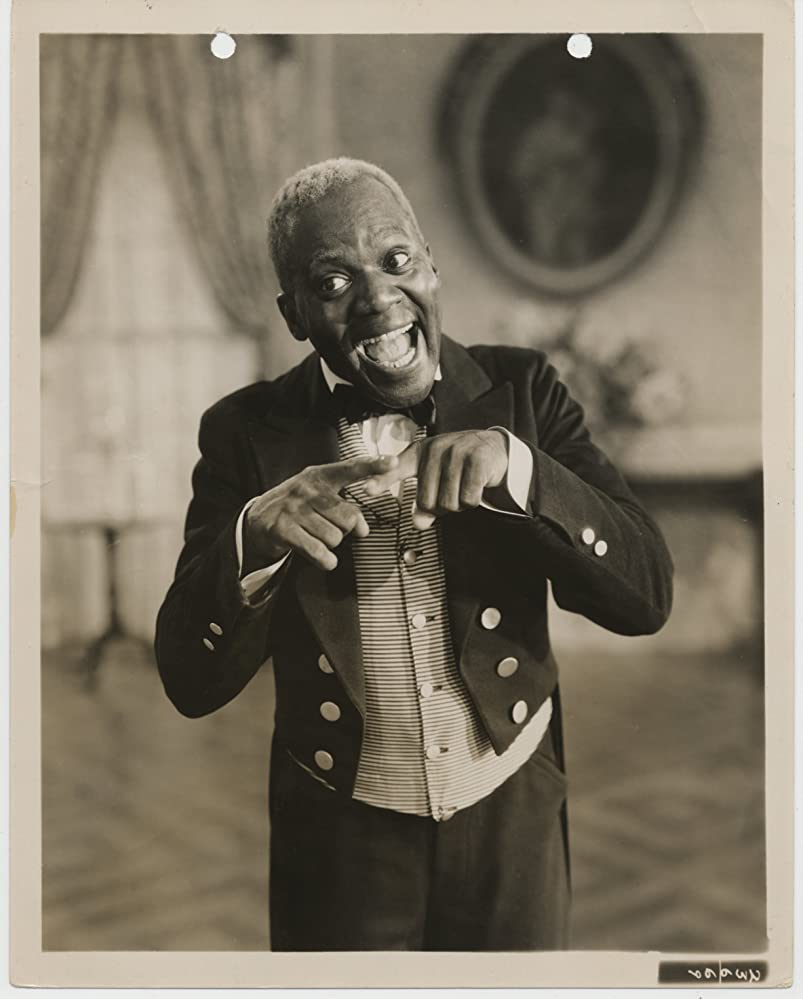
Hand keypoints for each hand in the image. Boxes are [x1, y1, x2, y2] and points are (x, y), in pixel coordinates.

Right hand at [244, 454, 398, 571]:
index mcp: (319, 476)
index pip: (350, 469)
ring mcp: (293, 509)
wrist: (256, 521)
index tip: (393, 462)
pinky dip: (325, 560)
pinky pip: (319, 552)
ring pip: (335, 538)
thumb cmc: (297, 508)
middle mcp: (306, 489)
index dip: (373, 465)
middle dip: (345, 530)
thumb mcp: (318, 496)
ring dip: (331, 545)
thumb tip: (363, 529)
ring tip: (316, 538)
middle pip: (349, 518)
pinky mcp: (283, 530)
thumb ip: (345, 506)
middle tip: (330, 528)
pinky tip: (322, 558)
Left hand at [363, 430, 507, 529]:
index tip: (367, 490)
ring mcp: (456, 452)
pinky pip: (469, 499)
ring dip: (459, 504)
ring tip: (463, 487)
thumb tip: (419, 524)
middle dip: (440, 507)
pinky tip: (476, 486)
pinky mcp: (477, 460)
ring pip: (449, 504)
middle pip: (427, 502)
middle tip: (450, 492)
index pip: (396, 469)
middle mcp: (435, 450)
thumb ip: (423, 503)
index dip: (381, 480)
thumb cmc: (458, 467)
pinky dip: (474, 500)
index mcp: (418, 453)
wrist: (493, 449)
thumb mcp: (436, 479)